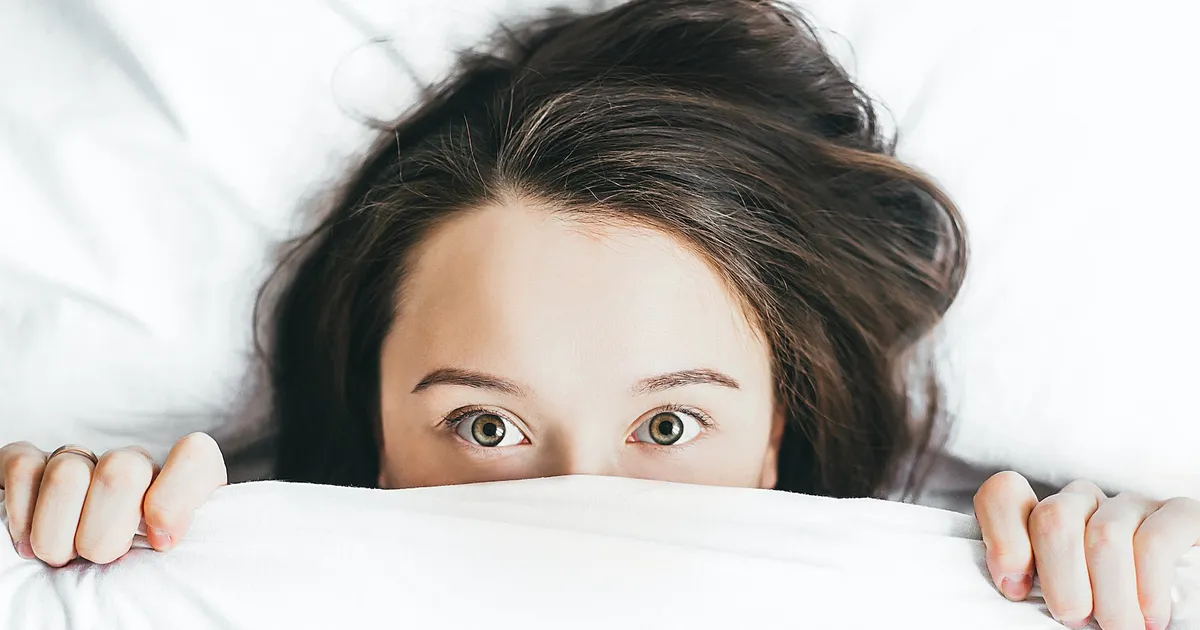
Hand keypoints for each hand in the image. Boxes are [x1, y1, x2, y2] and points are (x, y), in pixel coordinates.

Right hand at [0, 433, 226, 566]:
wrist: (79, 568)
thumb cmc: (136, 570)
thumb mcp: (169, 564)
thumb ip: (179, 548)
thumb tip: (163, 539)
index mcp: (178, 486)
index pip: (195, 456)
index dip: (175, 499)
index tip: (161, 543)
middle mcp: (132, 465)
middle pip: (122, 471)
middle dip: (104, 534)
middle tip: (99, 559)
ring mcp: (83, 460)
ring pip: (68, 474)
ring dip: (59, 534)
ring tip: (62, 557)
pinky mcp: (33, 464)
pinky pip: (23, 467)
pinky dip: (22, 514)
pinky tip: (28, 542)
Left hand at [974, 471, 1199, 629]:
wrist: (1161, 615)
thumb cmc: (1099, 610)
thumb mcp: (1059, 598)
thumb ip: (1030, 586)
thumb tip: (1016, 590)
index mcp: (1043, 518)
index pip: (1004, 494)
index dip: (1003, 537)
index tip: (1015, 589)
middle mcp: (1083, 502)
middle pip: (1054, 517)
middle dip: (1061, 577)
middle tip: (1074, 619)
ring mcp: (1130, 505)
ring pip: (1105, 534)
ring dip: (1109, 594)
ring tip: (1116, 629)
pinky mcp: (1178, 515)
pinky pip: (1156, 540)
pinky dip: (1149, 584)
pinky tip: (1150, 616)